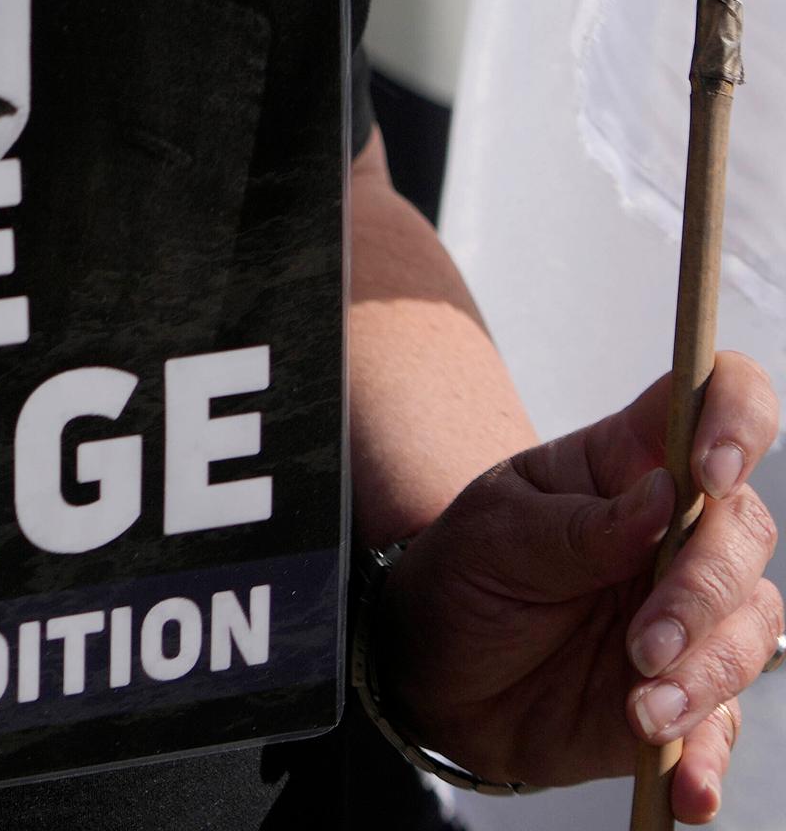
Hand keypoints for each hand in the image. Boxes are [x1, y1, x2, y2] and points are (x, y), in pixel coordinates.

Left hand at [381, 353, 780, 817]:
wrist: (436, 668)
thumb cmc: (465, 574)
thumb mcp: (494, 534)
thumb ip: (577, 525)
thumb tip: (666, 497)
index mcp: (630, 465)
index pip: (715, 401)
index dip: (736, 418)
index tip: (710, 470)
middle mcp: (679, 533)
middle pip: (743, 535)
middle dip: (701, 591)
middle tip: (641, 641)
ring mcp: (693, 615)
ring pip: (751, 631)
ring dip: (703, 676)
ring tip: (638, 708)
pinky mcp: (688, 693)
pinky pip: (724, 725)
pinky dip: (709, 756)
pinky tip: (686, 785)